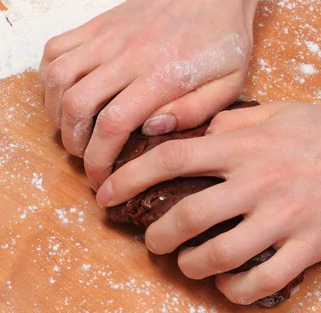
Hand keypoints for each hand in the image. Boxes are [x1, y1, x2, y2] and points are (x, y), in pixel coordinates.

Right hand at [39, 0, 273, 189]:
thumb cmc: (222, 35)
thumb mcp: (231, 81)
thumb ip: (194, 112)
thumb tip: (149, 130)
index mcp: (161, 74)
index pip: (113, 124)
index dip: (98, 160)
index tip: (99, 181)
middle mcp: (125, 55)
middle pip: (75, 104)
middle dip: (72, 142)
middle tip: (84, 155)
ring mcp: (105, 36)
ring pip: (57, 77)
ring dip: (55, 110)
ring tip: (70, 127)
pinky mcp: (95, 24)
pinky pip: (55, 48)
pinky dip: (49, 76)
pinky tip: (63, 91)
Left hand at [96, 101, 320, 303]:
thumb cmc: (317, 132)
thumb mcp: (273, 113)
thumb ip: (229, 120)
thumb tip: (192, 130)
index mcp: (241, 146)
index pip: (170, 159)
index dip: (129, 178)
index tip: (104, 193)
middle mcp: (258, 182)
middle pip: (189, 215)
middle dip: (158, 235)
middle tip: (150, 240)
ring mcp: (285, 216)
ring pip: (222, 253)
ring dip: (191, 264)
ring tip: (184, 261)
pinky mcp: (311, 245)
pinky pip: (265, 279)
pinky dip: (236, 289)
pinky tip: (225, 283)